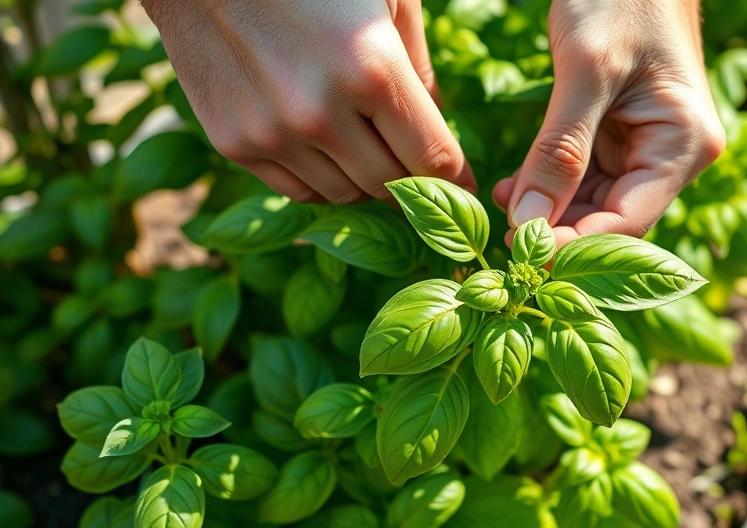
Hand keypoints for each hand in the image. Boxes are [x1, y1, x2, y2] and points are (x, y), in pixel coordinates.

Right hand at [144, 0, 474, 202]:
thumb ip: (417, 65)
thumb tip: (439, 126)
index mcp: (372, 69)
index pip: (435, 159)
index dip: (458, 181)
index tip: (466, 187)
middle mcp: (321, 112)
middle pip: (392, 186)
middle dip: (413, 180)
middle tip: (415, 166)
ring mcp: (273, 133)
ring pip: (346, 196)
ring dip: (367, 181)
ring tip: (369, 150)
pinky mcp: (234, 142)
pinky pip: (297, 191)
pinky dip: (323, 182)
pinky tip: (329, 152)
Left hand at [493, 0, 724, 245]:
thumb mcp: (587, 71)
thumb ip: (560, 150)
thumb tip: (527, 222)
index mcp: (685, 144)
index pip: (629, 221)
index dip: (575, 245)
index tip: (519, 252)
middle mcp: (674, 154)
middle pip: (612, 219)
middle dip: (557, 229)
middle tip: (500, 234)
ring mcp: (647, 147)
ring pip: (594, 203)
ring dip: (547, 210)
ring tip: (500, 205)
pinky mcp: (620, 135)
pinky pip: (585, 176)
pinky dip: (549, 184)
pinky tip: (512, 187)